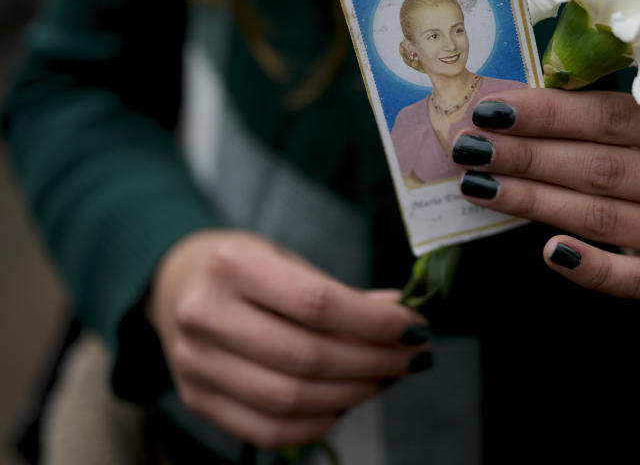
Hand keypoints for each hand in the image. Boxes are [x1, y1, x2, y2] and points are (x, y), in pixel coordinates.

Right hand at [146, 230, 430, 448]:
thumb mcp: (288, 259)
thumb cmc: (245, 268)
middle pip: (307, 357)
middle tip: (412, 357)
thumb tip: (402, 316)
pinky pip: (268, 430)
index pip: (317, 304)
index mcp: (232, 265)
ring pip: (290, 399)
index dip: (375, 322)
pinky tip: (345, 402)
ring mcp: (195, 363)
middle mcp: (205, 315)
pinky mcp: (196, 400)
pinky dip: (318, 423)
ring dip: (354, 394)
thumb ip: (341, 292)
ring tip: (386, 378)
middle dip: (374, 362)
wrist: (175, 283)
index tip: (415, 327)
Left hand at [452, 90, 639, 306]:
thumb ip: (593, 114)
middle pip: (602, 168)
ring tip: (480, 187)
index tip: (491, 111)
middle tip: (471, 149)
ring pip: (603, 218)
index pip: (612, 117)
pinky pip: (626, 278)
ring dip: (533, 201)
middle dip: (527, 156)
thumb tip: (507, 108)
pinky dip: (585, 264)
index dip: (547, 114)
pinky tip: (548, 252)